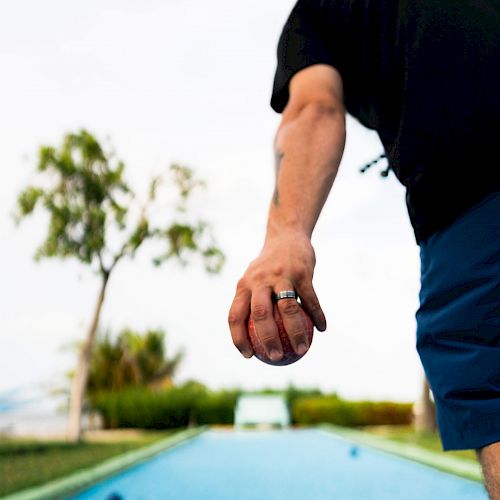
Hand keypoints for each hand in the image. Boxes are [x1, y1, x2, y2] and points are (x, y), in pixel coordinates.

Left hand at [228, 230, 326, 360]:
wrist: (286, 236)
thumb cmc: (268, 266)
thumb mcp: (254, 280)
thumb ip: (252, 304)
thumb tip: (255, 340)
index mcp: (243, 285)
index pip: (235, 315)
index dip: (238, 338)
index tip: (248, 356)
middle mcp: (259, 280)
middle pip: (261, 314)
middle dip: (268, 339)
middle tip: (275, 357)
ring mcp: (281, 275)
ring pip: (288, 309)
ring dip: (296, 332)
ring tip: (302, 350)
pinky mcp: (301, 272)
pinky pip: (310, 299)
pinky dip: (317, 315)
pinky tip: (322, 328)